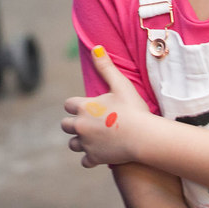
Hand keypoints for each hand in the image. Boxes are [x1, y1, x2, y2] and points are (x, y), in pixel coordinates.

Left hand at [60, 45, 151, 167]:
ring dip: (79, 141)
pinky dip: (89, 159)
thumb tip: (96, 47)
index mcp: (83, 107)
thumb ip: (106, 66)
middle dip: (73, 124)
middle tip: (87, 124)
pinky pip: (84, 161)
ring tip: (92, 139)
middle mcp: (79, 125)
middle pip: (65, 125)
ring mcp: (86, 143)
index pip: (68, 105)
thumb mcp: (120, 84)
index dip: (76, 106)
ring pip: (72, 144)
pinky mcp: (94, 158)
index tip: (85, 107)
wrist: (143, 136)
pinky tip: (98, 155)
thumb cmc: (133, 109)